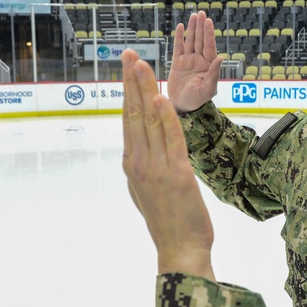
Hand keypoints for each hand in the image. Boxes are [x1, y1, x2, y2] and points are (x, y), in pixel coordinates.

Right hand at [121, 49, 214, 279]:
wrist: (179, 250)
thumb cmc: (169, 223)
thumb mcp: (148, 191)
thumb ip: (144, 168)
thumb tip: (139, 152)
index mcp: (133, 165)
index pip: (129, 120)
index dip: (128, 91)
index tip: (127, 68)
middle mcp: (139, 163)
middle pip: (134, 114)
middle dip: (131, 82)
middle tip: (129, 55)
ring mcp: (155, 168)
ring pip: (149, 121)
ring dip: (146, 90)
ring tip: (142, 65)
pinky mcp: (176, 174)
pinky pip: (170, 140)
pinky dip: (166, 118)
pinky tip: (161, 98)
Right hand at [167, 11, 223, 113]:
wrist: (182, 106)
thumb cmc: (197, 100)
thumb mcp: (207, 89)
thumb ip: (214, 74)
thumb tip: (221, 58)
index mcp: (208, 65)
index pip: (209, 46)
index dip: (208, 33)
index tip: (208, 21)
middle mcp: (199, 60)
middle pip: (200, 40)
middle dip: (201, 27)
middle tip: (201, 13)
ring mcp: (188, 60)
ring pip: (190, 41)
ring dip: (192, 28)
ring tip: (193, 15)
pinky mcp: (178, 63)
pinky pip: (178, 47)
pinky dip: (179, 37)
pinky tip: (180, 27)